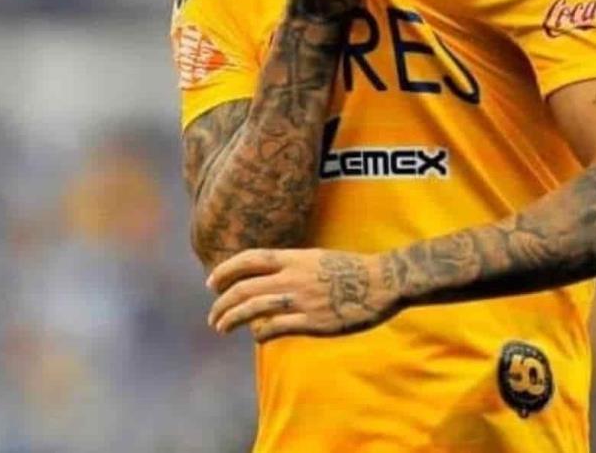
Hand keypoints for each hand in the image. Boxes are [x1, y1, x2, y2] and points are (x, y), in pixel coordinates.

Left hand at [206, 248, 401, 342]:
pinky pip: (275, 329)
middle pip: (244, 288)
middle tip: (213, 315)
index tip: (211, 283)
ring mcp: (302, 300)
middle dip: (222, 303)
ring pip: (253, 309)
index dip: (226, 270)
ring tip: (221, 328)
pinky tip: (257, 337)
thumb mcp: (319, 258)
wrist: (384, 282)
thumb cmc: (354, 270)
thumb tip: (271, 279)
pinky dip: (259, 334)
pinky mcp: (312, 322)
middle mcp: (294, 277)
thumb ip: (294, 267)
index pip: (250, 259)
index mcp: (296, 258)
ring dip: (231, 319)